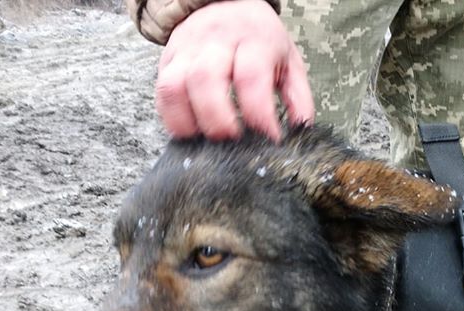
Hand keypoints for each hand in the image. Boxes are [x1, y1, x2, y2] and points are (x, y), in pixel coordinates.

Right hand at [156, 0, 313, 140]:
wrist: (224, 3)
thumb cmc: (260, 39)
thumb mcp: (288, 60)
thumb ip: (298, 97)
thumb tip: (301, 132)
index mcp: (253, 40)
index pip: (251, 77)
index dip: (258, 114)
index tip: (268, 139)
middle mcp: (215, 41)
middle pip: (206, 80)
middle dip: (219, 121)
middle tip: (233, 143)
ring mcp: (187, 50)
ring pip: (175, 86)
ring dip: (189, 123)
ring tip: (207, 143)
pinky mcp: (168, 60)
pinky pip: (161, 92)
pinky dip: (172, 119)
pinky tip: (190, 133)